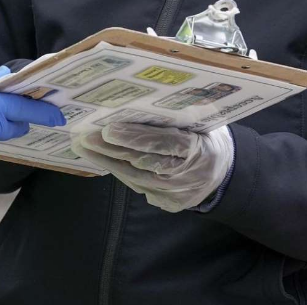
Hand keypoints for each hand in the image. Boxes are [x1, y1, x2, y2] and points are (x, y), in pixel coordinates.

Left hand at [71, 123, 234, 212]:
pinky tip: (100, 158)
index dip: (134, 137)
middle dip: (109, 149)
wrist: (224, 173)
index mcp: (199, 151)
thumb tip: (133, 103)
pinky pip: (138, 184)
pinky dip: (118, 170)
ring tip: (82, 146)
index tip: (107, 129)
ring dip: (106, 161)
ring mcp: (176, 194)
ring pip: (135, 177)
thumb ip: (173, 118)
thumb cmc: (206, 137)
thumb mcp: (199, 123)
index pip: (163, 143)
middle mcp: (186, 176)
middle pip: (143, 162)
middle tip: (83, 137)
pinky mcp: (168, 203)